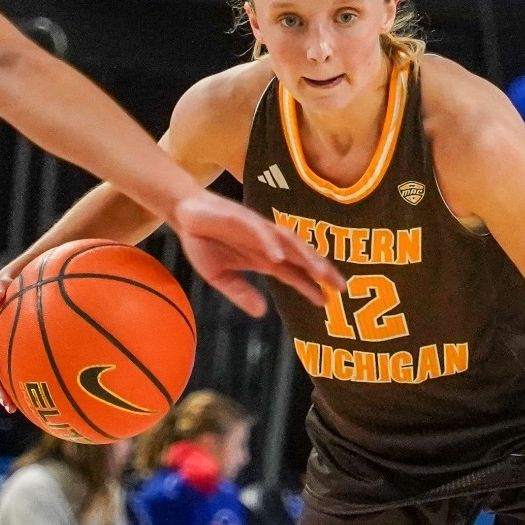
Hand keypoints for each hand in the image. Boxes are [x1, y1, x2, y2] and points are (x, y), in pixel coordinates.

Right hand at [0, 250, 39, 411]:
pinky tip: (33, 397)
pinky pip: (13, 368)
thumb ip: (0, 285)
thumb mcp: (5, 279)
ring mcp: (0, 347)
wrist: (20, 282)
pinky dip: (19, 382)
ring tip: (14, 409)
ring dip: (4, 391)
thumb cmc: (14, 279)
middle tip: (7, 403)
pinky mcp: (10, 351)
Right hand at [169, 192, 339, 318]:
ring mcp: (256, 229)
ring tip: (320, 272)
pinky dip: (270, 242)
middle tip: (341, 287)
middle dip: (321, 270)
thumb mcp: (219, 277)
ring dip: (305, 255)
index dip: (311, 286)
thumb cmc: (204, 241)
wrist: (184, 212)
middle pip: (300, 256)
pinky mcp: (240, 218)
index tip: (328, 302)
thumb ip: (240, 293)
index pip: (294, 273)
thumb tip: (261, 313)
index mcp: (263, 257)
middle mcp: (266, 242)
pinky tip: (277, 257)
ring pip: (287, 241)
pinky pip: (259, 231)